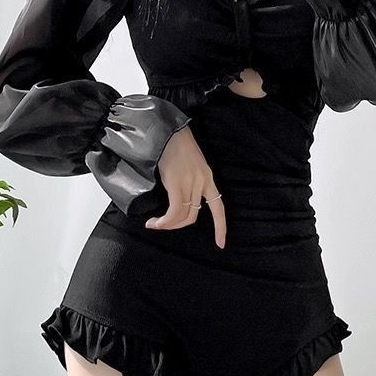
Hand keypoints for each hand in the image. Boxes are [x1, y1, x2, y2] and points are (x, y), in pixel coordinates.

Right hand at [144, 125, 226, 248]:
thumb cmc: (175, 144)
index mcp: (207, 177)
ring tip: (155, 224)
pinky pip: (174, 211)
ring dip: (168, 225)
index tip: (221, 244)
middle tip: (163, 225)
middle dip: (177, 226)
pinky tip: (155, 222)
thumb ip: (188, 181)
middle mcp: (202, 182)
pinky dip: (165, 221)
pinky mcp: (177, 183)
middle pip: (194, 215)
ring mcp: (190, 183)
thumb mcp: (189, 164)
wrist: (168, 131)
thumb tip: (177, 198)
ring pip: (183, 216)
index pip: (218, 207)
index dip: (221, 227)